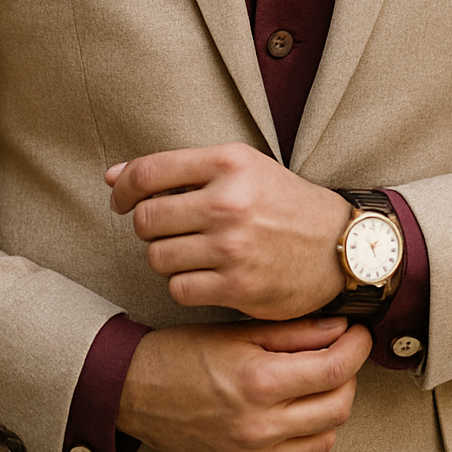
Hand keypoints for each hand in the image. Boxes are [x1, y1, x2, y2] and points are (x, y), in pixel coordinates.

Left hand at [106, 143, 350, 319]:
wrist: (339, 246)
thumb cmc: (281, 203)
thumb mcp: (239, 169)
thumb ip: (177, 171)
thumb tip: (112, 177)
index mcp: (228, 163)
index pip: (148, 172)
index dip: (124, 188)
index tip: (122, 199)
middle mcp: (229, 202)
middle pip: (146, 219)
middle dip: (147, 226)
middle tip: (165, 229)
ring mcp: (233, 247)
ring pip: (158, 257)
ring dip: (165, 257)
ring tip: (189, 251)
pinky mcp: (239, 287)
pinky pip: (179, 289)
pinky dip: (184, 284)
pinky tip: (203, 274)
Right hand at [116, 317, 372, 451]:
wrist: (135, 392)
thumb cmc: (182, 354)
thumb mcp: (238, 332)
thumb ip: (293, 332)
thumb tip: (339, 327)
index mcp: (259, 382)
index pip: (334, 369)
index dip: (356, 347)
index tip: (359, 332)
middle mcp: (261, 426)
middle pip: (339, 407)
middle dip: (348, 376)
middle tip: (340, 353)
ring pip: (326, 438)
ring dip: (331, 408)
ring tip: (316, 382)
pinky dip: (310, 436)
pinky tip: (297, 412)